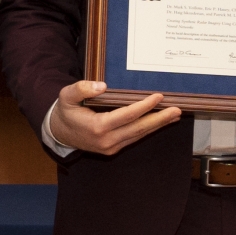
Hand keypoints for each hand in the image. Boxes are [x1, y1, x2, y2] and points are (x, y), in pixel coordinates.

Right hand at [46, 80, 181, 154]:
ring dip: (158, 125)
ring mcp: (111, 146)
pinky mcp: (113, 148)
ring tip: (174, 115)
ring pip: (139, 135)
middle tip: (177, 110)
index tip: (158, 97)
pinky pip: (134, 137)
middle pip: (139, 128)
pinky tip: (158, 122)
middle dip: (159, 119)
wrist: (58, 132)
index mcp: (96, 127)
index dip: (144, 106)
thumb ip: (81, 88)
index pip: (126, 115)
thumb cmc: (65, 111)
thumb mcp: (66, 96)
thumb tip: (102, 86)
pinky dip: (148, 129)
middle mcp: (106, 140)